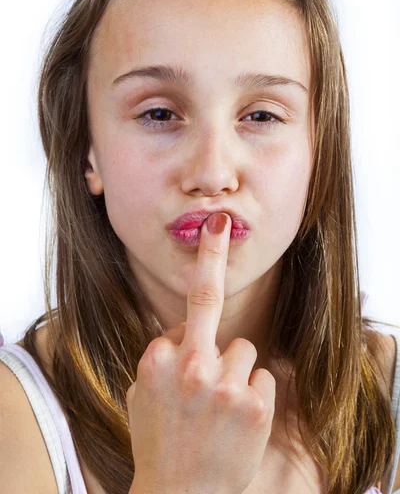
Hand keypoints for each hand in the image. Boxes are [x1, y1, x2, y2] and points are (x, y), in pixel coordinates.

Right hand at [126, 212, 275, 493]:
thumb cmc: (158, 445)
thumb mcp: (139, 397)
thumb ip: (160, 359)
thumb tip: (182, 333)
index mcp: (156, 359)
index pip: (185, 318)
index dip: (201, 294)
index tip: (214, 229)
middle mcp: (190, 365)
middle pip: (209, 306)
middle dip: (212, 263)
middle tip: (219, 224)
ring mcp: (224, 384)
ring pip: (244, 349)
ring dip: (236, 372)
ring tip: (220, 409)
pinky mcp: (254, 405)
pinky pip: (263, 378)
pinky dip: (253, 396)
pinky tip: (237, 423)